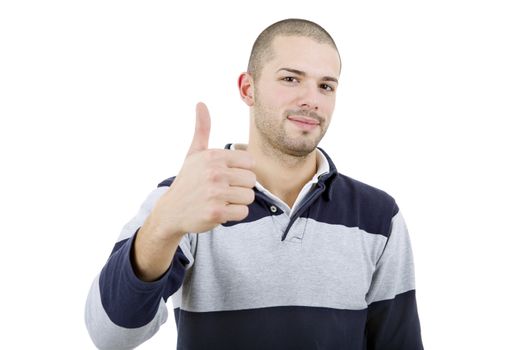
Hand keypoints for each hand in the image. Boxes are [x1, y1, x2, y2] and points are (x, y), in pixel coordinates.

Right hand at [149, 102, 255, 239]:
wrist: (171, 211)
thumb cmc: (188, 180)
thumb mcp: (194, 153)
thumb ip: (202, 129)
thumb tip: (201, 103)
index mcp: (213, 156)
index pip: (250, 163)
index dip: (241, 171)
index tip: (225, 176)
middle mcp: (214, 173)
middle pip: (251, 181)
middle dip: (240, 188)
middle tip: (222, 191)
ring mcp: (215, 193)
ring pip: (249, 197)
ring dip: (237, 202)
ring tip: (221, 200)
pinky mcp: (216, 213)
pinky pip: (242, 213)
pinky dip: (234, 215)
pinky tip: (220, 211)